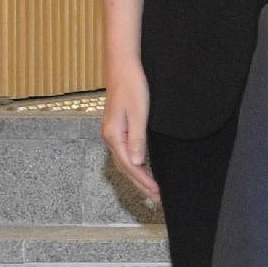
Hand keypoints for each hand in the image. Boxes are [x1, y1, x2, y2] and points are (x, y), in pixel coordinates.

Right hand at [101, 65, 160, 206]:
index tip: (157, 194)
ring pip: (125, 162)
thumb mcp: (138, 113)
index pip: (130, 166)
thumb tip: (137, 162)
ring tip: (152, 190)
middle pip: (126, 168)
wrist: (122, 67)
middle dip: (141, 184)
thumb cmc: (132, 87)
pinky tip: (143, 169)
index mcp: (113, 136)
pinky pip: (125, 153)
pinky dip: (134, 166)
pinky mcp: (117, 129)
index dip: (144, 181)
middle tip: (157, 199)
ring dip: (138, 177)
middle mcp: (110, 137)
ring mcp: (112, 133)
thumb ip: (137, 138)